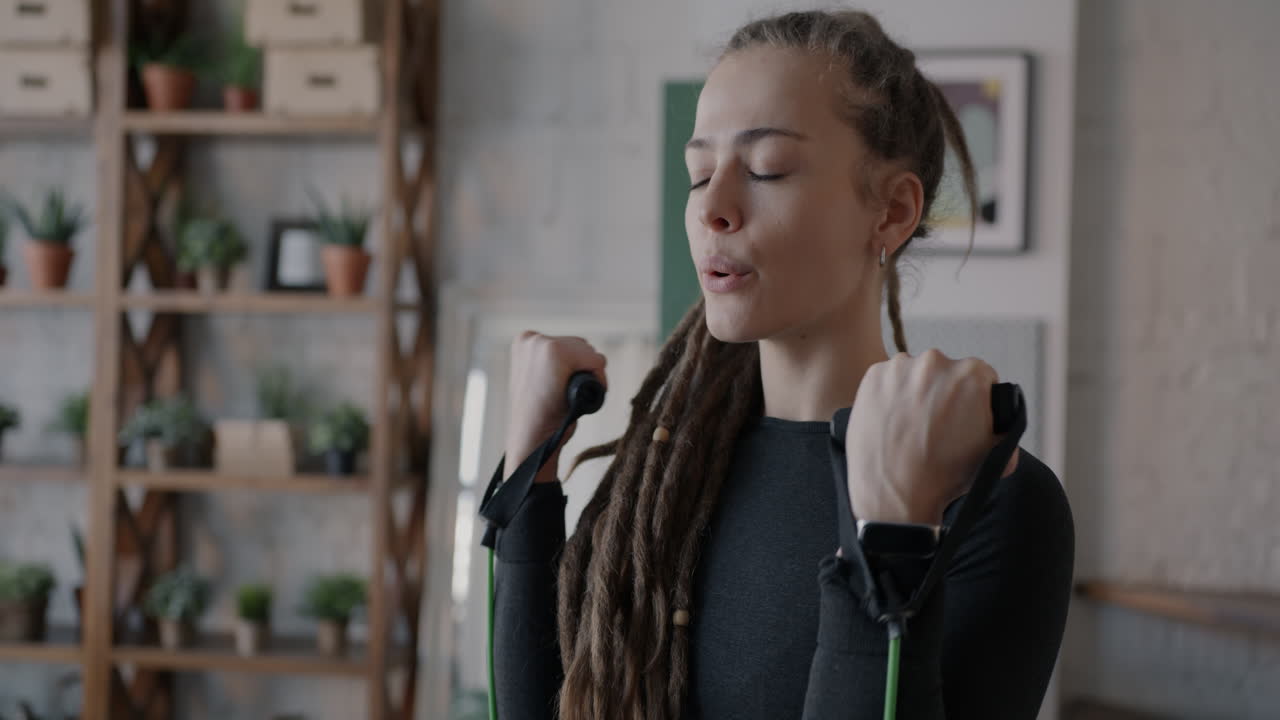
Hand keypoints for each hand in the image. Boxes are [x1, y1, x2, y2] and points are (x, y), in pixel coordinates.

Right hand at [505, 331, 608, 483]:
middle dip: (583, 370)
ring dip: (589, 375)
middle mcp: (532, 338)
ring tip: (569, 397)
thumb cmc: (541, 416)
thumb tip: (578, 349)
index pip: (569, 345)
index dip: (575, 370)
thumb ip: (552, 363)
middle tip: (566, 396)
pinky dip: (598, 380)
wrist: (532, 441)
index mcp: (525, 341)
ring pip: (590, 353)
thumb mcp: (541, 380)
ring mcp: (543, 344)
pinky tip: (578, 397)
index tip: (560, 390)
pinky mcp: (556, 352)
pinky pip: (597, 361)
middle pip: (582, 346)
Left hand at [844, 349, 1019, 525]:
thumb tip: (1005, 419)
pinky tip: (892, 421)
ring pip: (915, 374)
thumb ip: (1007, 429)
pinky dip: (890, 395)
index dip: (974, 398)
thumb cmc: (943, 476)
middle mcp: (935, 362)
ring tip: (911, 426)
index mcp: (971, 375)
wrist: (894, 492)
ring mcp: (900, 367)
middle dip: (944, 393)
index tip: (963, 413)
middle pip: (946, 372)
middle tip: (935, 423)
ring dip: (915, 392)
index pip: (981, 376)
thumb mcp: (995, 455)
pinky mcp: (873, 376)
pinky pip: (887, 380)